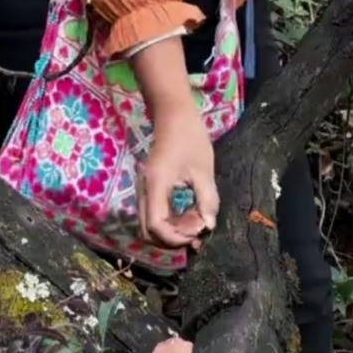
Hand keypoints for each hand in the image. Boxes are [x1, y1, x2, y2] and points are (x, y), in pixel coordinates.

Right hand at [138, 104, 217, 249]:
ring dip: (172, 230)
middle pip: (148, 231)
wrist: (174, 114)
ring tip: (196, 223)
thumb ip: (207, 200)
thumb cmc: (190, 138)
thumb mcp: (203, 170)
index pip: (156, 225)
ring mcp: (144, 190)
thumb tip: (208, 227)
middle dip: (172, 238)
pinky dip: (170, 221)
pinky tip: (189, 214)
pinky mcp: (149, 188)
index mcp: (156, 185)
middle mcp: (143, 191)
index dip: (175, 237)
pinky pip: (154, 214)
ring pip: (150, 224)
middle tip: (196, 231)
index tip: (197, 234)